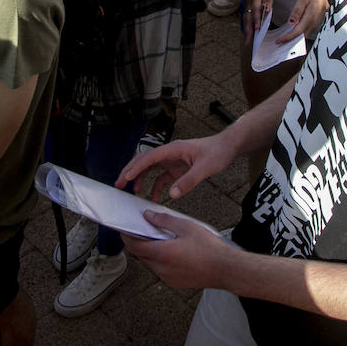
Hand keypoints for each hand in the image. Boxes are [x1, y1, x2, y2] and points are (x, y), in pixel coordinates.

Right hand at [118, 134, 234, 201]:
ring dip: (140, 179)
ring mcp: (173, 161)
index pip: (149, 157)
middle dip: (130, 171)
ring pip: (150, 169)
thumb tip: (172, 194)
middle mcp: (170, 153)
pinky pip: (162, 177)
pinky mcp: (177, 168)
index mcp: (173, 149)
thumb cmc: (217, 152)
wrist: (228, 147)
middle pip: (144, 161)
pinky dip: (155, 187)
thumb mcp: (205, 168)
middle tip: (119, 184)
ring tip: (132, 192)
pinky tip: (154, 198)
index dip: (136, 167)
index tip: (125, 178)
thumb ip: (189, 181)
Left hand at [123, 211, 236, 289]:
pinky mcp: (175, 283)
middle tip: (142, 230)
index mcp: (162, 254)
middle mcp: (162, 269)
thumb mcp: (186, 226)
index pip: (135, 246)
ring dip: (150, 252)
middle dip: (138, 243)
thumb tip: (148, 216)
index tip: (124, 228)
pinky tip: (171, 251)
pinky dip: (160, 260)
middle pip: (141, 255)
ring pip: (151, 263)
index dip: (127, 236)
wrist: (225, 270)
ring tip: (159, 239)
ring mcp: (168, 278)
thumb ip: (164, 221)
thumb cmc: (209, 247)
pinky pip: (161, 270)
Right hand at [240, 0, 276, 44]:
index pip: (255, 11)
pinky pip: (246, 15)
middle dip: (248, 31)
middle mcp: (250, 2)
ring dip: (246, 29)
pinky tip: (247, 30)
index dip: (256, 21)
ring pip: (246, 18)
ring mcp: (248, 3)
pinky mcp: (248, 3)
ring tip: (247, 40)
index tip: (257, 30)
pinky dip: (246, 24)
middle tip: (249, 42)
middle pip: (248, 18)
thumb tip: (266, 10)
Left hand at [278, 0, 329, 43]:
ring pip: (302, 36)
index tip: (279, 40)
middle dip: (288, 41)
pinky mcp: (313, 25)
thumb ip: (297, 11)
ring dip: (293, 39)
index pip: (297, 32)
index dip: (288, 37)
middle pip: (299, 37)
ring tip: (283, 39)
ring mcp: (313, 26)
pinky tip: (291, 33)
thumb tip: (291, 21)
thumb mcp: (303, 0)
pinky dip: (297, 35)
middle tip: (278, 42)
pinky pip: (304, 33)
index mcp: (309, 18)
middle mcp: (312, 24)